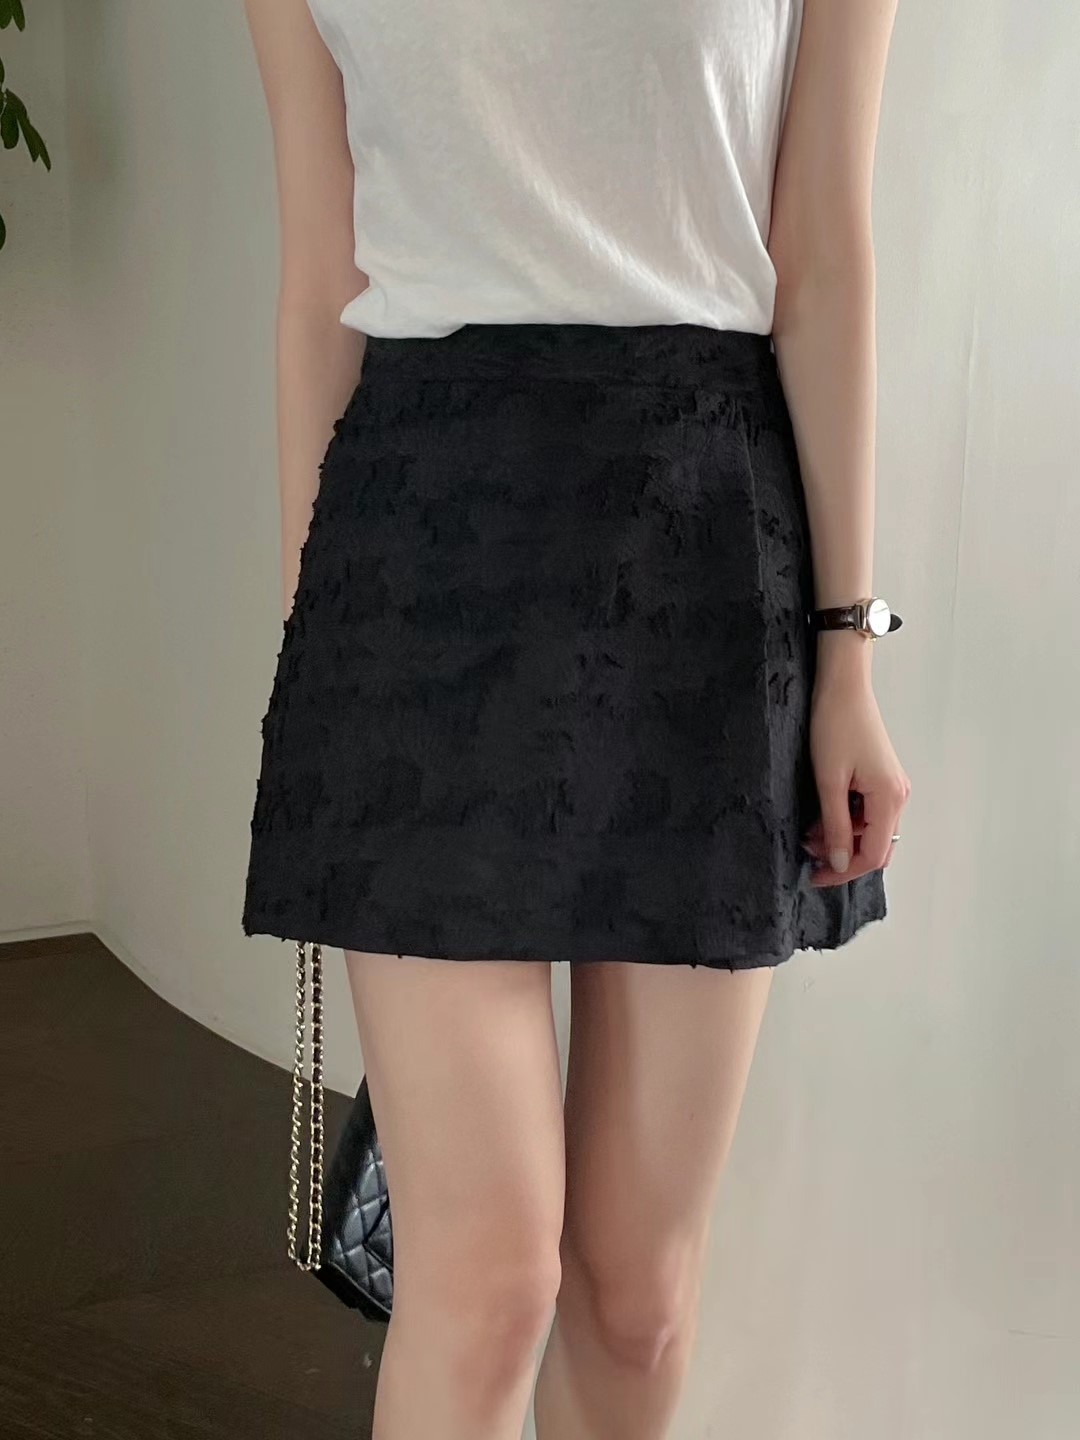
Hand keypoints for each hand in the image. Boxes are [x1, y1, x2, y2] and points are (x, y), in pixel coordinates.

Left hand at [803, 641, 910, 886]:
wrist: (843, 686)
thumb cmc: (835, 725)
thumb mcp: (829, 780)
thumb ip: (836, 826)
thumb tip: (840, 863)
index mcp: (889, 798)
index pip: (873, 855)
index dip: (843, 871)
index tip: (815, 875)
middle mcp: (897, 796)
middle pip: (876, 847)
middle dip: (842, 856)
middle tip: (808, 852)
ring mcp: (891, 787)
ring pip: (870, 831)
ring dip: (841, 838)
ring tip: (808, 831)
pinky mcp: (880, 778)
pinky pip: (867, 813)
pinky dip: (844, 820)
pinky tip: (821, 815)